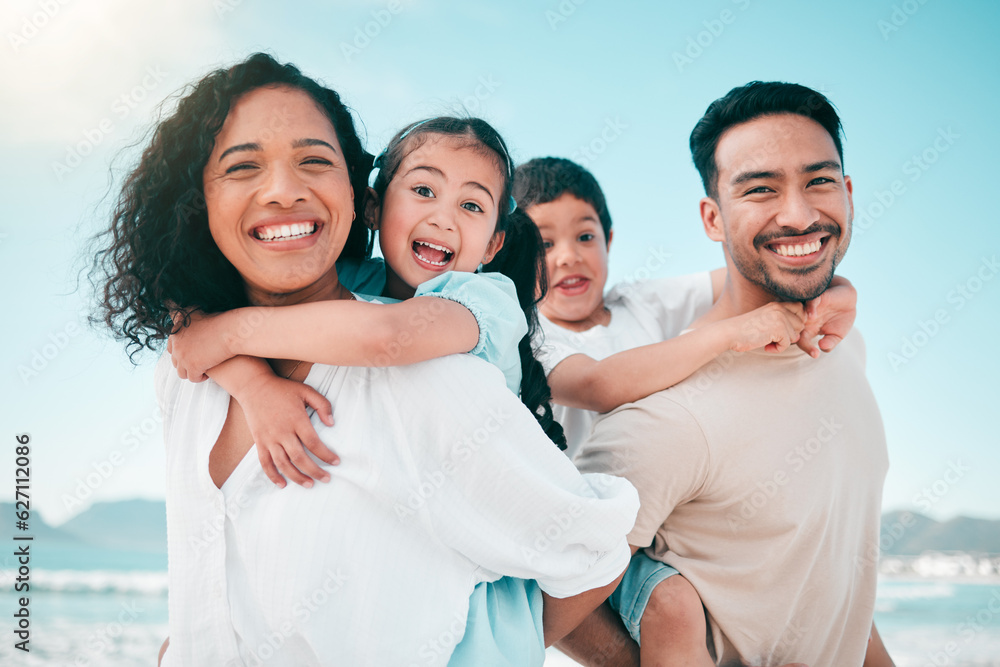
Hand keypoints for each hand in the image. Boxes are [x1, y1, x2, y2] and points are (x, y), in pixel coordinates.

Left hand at [167, 309, 235, 381]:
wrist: (231, 331)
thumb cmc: (220, 321)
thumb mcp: (198, 314)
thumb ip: (188, 318)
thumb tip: (179, 314)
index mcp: (176, 332)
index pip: (171, 348)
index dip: (181, 353)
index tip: (191, 355)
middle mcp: (176, 344)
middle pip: (175, 361)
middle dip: (186, 364)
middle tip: (198, 364)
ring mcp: (183, 356)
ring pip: (182, 372)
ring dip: (191, 372)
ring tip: (202, 371)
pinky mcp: (192, 366)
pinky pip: (193, 378)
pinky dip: (200, 378)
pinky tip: (207, 374)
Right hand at [236, 372, 337, 487]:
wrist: (254, 387)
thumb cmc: (282, 389)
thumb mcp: (306, 391)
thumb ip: (322, 405)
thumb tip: (331, 423)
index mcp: (296, 419)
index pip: (313, 443)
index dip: (326, 455)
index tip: (336, 462)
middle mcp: (282, 432)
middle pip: (299, 458)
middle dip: (314, 471)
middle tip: (326, 479)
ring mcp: (269, 438)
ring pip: (283, 464)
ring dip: (296, 477)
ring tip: (309, 484)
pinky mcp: (259, 442)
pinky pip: (265, 463)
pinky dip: (273, 475)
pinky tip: (282, 484)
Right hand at [726, 302, 805, 353]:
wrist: (730, 333)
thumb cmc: (745, 330)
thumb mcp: (765, 320)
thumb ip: (781, 322)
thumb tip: (799, 334)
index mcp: (777, 304)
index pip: (800, 309)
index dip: (796, 321)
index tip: (783, 330)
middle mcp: (780, 308)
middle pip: (800, 324)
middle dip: (790, 334)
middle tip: (773, 337)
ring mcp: (780, 318)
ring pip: (795, 335)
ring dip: (783, 342)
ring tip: (768, 341)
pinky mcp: (779, 329)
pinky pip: (787, 344)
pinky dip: (777, 349)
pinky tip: (766, 346)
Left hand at [798, 276, 856, 357]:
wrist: (848, 300)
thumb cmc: (840, 320)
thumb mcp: (837, 335)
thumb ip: (830, 343)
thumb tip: (822, 348)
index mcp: (808, 331)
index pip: (802, 342)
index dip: (808, 348)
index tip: (816, 354)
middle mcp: (804, 320)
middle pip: (795, 330)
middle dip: (796, 337)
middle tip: (804, 342)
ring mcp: (809, 309)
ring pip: (797, 315)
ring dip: (798, 322)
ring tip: (804, 331)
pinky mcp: (816, 298)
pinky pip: (809, 302)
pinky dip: (809, 308)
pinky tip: (812, 315)